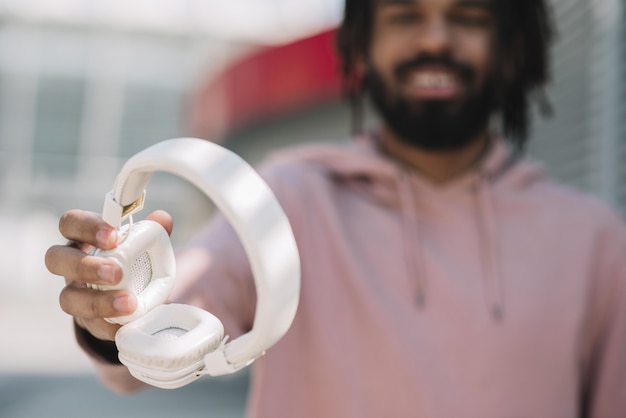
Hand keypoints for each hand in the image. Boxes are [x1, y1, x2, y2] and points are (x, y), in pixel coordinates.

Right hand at [45, 209, 172, 340]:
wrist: (130, 295)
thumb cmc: (130, 259)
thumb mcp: (140, 243)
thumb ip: (151, 230)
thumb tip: (164, 219)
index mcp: (82, 238)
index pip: (71, 223)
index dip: (86, 227)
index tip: (113, 236)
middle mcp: (71, 265)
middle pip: (56, 259)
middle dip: (85, 265)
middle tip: (116, 273)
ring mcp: (75, 294)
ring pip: (68, 299)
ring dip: (98, 302)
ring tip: (129, 303)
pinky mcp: (87, 321)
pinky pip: (93, 326)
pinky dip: (113, 325)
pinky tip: (130, 324)